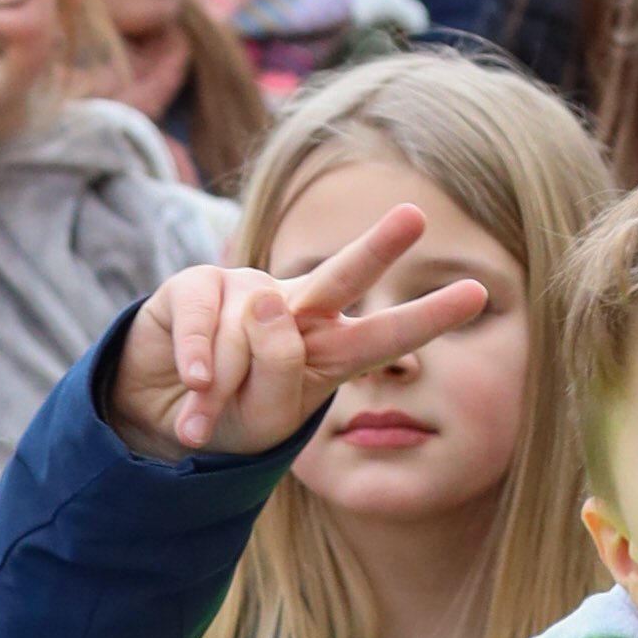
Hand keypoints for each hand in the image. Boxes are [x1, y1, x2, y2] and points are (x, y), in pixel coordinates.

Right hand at [112, 204, 488, 460]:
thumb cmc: (228, 417)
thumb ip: (280, 371)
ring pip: (256, 331)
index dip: (429, 316)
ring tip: (205, 416)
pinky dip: (199, 362)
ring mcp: (248, 289)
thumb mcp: (266, 417)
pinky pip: (208, 323)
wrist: (158, 419)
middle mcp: (296, 307)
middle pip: (345, 276)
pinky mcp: (197, 284)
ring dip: (227, 385)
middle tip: (416, 218)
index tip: (479, 292)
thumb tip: (267, 299)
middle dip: (379, 247)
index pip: (385, 333)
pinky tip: (192, 385)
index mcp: (328, 346)